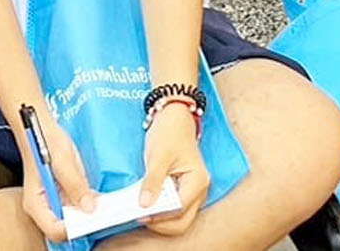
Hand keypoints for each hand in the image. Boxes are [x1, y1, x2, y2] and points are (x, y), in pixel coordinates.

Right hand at [20, 113, 95, 242]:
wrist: (42, 125)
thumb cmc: (46, 140)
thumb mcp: (63, 162)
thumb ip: (75, 185)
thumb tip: (89, 208)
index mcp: (36, 203)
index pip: (55, 230)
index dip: (75, 229)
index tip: (94, 221)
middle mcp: (42, 207)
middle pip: (64, 228)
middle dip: (83, 223)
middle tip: (104, 215)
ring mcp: (51, 201)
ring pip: (71, 219)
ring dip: (87, 215)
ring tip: (105, 208)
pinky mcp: (60, 194)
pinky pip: (74, 207)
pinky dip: (86, 205)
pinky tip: (100, 200)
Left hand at [139, 103, 207, 235]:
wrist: (174, 117)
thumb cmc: (170, 132)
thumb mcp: (158, 156)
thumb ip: (152, 181)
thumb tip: (145, 204)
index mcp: (198, 181)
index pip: (179, 209)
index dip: (160, 215)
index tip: (140, 213)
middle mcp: (199, 190)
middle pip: (182, 220)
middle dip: (161, 222)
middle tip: (140, 215)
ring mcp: (192, 192)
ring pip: (178, 217)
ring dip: (160, 216)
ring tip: (141, 207)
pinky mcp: (183, 190)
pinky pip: (173, 207)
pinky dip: (160, 208)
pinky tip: (146, 201)